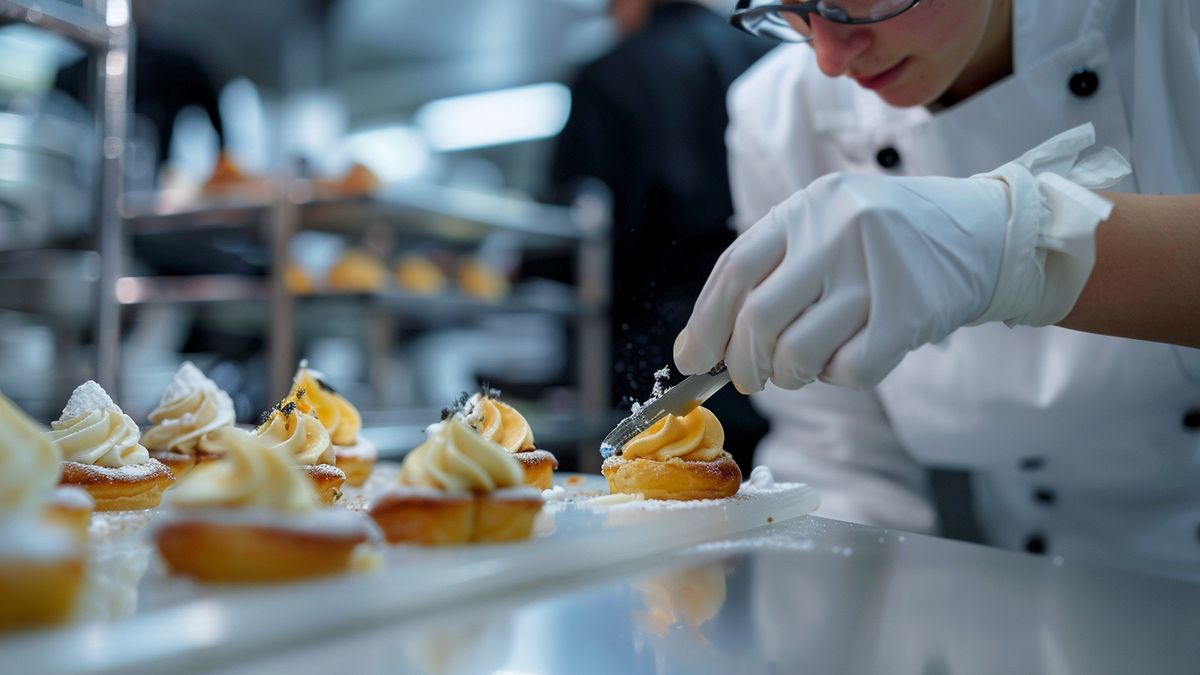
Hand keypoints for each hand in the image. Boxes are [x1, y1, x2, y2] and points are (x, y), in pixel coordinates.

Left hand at [674, 123, 1130, 392]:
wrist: (981, 232)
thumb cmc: (884, 241)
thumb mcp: (822, 229)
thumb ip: (765, 275)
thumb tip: (695, 348)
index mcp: (807, 207)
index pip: (735, 269)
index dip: (705, 323)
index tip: (692, 360)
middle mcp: (838, 232)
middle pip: (758, 318)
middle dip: (743, 363)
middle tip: (749, 378)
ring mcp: (877, 272)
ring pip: (798, 352)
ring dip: (789, 376)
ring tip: (801, 367)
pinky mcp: (911, 313)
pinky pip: (849, 371)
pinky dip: (838, 378)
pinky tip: (850, 357)